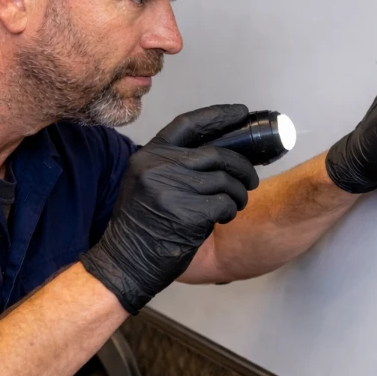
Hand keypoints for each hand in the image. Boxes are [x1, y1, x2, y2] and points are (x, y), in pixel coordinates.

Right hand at [81, 105, 259, 313]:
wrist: (126, 262)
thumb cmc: (142, 226)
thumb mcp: (146, 183)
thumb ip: (175, 165)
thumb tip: (222, 153)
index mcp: (148, 156)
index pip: (188, 124)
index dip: (219, 115)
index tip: (241, 113)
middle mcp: (158, 167)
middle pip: (217, 153)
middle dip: (242, 165)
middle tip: (250, 179)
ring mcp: (172, 189)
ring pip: (226, 180)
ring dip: (239, 193)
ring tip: (235, 203)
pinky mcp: (188, 213)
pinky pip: (225, 203)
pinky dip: (231, 210)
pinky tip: (224, 218)